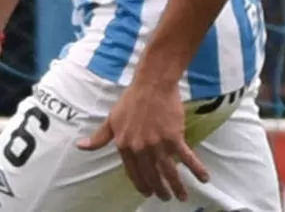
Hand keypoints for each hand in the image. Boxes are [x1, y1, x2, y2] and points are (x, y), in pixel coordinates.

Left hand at [77, 79, 209, 200]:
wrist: (151, 85)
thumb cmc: (130, 101)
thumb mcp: (111, 120)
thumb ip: (99, 137)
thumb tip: (80, 146)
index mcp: (124, 145)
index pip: (133, 171)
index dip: (140, 184)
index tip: (147, 192)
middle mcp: (140, 147)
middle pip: (152, 175)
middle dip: (159, 190)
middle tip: (165, 198)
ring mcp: (158, 143)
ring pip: (169, 171)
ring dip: (176, 186)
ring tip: (181, 197)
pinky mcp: (174, 136)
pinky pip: (187, 157)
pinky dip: (197, 169)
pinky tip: (204, 179)